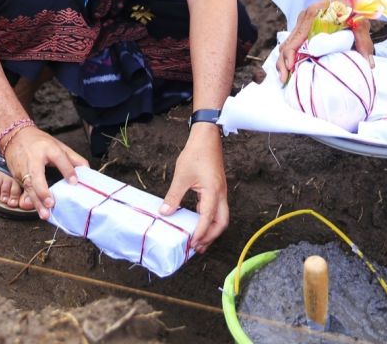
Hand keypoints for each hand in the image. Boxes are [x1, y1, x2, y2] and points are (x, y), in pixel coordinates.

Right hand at [3, 126, 87, 220]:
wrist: (15, 136)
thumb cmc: (39, 141)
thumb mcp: (57, 145)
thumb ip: (72, 158)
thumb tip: (87, 170)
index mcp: (47, 148)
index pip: (59, 158)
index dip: (67, 170)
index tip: (74, 182)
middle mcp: (33, 159)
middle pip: (37, 176)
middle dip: (43, 191)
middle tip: (51, 203)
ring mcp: (23, 168)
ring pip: (28, 187)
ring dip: (37, 202)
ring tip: (45, 214)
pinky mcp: (17, 175)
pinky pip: (24, 190)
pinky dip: (31, 201)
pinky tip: (38, 210)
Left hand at [161, 125, 228, 252]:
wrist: (206, 138)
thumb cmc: (196, 154)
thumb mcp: (182, 176)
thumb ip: (174, 196)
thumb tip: (165, 213)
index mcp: (213, 192)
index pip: (208, 218)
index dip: (200, 233)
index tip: (192, 244)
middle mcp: (220, 194)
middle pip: (222, 222)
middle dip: (211, 237)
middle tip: (198, 247)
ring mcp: (220, 192)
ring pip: (221, 217)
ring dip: (210, 229)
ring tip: (198, 240)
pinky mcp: (217, 189)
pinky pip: (216, 209)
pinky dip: (208, 219)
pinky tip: (197, 222)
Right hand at [275, 0, 373, 82]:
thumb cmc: (354, 6)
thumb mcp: (360, 24)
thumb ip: (363, 43)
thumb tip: (368, 64)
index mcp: (313, 16)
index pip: (294, 40)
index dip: (289, 57)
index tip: (290, 71)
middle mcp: (304, 17)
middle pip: (286, 43)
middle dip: (282, 63)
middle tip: (283, 79)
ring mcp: (302, 20)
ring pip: (287, 42)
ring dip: (284, 59)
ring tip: (285, 75)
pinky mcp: (304, 23)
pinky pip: (293, 39)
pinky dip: (290, 53)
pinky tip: (293, 64)